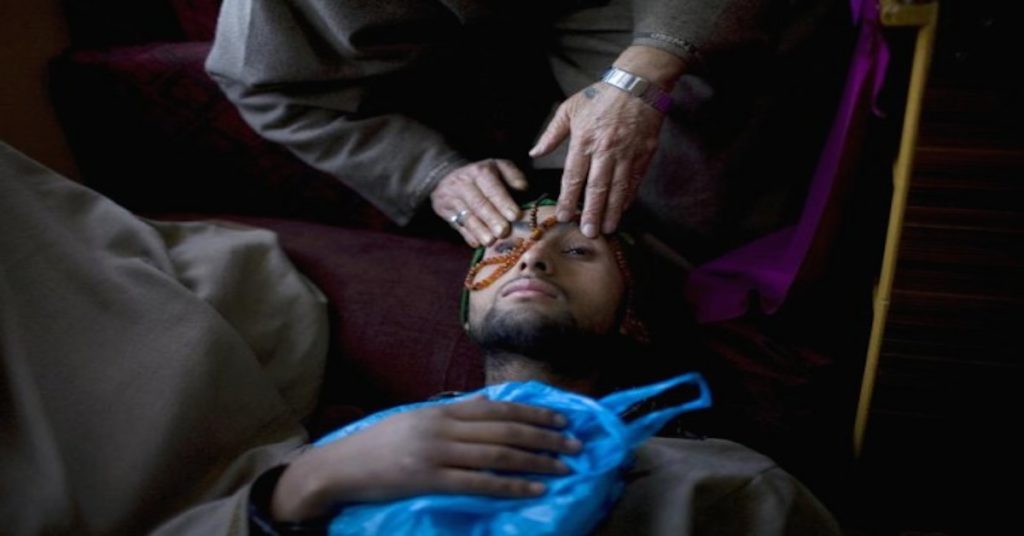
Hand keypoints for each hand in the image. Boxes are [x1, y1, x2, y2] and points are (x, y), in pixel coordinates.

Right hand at [271, 397, 581, 521]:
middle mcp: (443, 427)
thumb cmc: (380, 445)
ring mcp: (436, 454)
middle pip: (505, 430)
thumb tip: (491, 408)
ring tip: (564, 467)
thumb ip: (453, 416)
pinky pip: (479, 484)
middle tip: (575, 444)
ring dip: (536, 461)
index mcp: (442, 411)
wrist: (339, 467)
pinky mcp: (430, 481)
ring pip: (498, 455)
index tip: (562, 418)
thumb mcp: (417, 421)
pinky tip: (534, 488)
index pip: (498, 409)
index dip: (533, 413)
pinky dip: (511, 485)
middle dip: (545, 436)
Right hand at [431, 159, 528, 246]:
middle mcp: (463, 182)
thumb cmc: (484, 176)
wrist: (449, 175)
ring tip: (490, 241)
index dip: (504, 202)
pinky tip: (478, 243)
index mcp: (480, 171)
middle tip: (503, 232)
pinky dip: (469, 236)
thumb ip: (514, 177)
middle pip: (478, 203)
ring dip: (479, 231)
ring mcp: (450, 197)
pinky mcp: (444, 211)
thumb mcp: (500, 168)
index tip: (515, 216)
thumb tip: (523, 189)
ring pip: (466, 216)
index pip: (492, 188)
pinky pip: (457, 225)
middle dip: (492, 219)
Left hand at [529, 83, 663, 237]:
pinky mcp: (644, 154)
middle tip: (588, 233)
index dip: (569, 198)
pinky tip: (622, 210)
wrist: (639, 84)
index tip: (564, 216)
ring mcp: (627, 153)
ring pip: (617, 188)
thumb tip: (534, 152)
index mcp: (584, 139)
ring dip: (611, 211)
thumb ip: (552, 134)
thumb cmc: (601, 95)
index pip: (574, 176)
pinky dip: (628, 197)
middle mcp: (605, 149)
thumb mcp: (571, 108)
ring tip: (606, 229)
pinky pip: (634, 181)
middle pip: (596, 188)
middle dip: (591, 212)